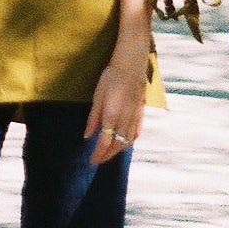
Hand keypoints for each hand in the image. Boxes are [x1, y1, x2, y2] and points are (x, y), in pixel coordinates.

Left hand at [85, 45, 145, 164]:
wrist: (131, 66)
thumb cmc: (111, 78)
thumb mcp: (97, 97)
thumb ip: (93, 119)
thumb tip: (87, 136)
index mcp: (112, 115)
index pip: (105, 142)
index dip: (98, 154)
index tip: (92, 161)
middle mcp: (125, 120)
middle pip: (117, 145)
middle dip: (108, 155)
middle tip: (98, 160)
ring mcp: (135, 117)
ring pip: (128, 141)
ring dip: (118, 151)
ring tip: (109, 153)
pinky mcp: (141, 113)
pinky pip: (136, 133)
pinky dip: (129, 141)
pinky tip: (124, 142)